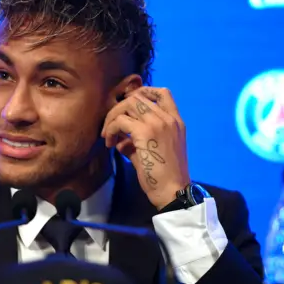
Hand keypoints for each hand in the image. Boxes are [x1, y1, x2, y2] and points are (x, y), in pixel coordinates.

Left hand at [101, 87, 189, 209]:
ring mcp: (158, 123)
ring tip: (108, 136)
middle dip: (119, 108)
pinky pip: (120, 121)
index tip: (127, 108)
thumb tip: (119, 140)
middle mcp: (168, 118)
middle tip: (110, 127)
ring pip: (128, 104)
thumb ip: (136, 141)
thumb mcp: (152, 153)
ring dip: (112, 117)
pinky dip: (111, 130)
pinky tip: (111, 145)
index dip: (142, 93)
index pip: (163, 92)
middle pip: (138, 97)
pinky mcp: (146, 133)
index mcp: (176, 121)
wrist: (172, 191)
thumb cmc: (164, 176)